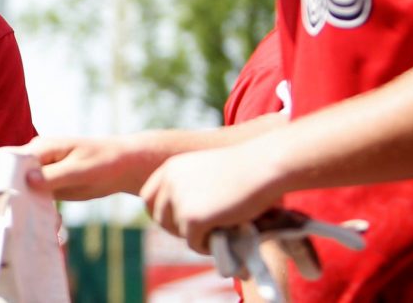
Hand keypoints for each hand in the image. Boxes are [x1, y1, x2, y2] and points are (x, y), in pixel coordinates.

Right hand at [0, 136, 158, 204]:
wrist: (124, 164)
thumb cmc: (105, 162)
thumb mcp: (82, 171)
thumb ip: (54, 176)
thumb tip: (27, 181)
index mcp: (41, 149)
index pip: (3, 158)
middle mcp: (36, 157)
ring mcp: (41, 170)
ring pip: (10, 181)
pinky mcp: (48, 182)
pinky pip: (26, 192)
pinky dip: (17, 204)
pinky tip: (14, 219)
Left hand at [140, 141, 284, 254]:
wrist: (264, 165)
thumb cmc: (246, 168)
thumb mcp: (207, 171)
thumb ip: (190, 187)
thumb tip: (182, 218)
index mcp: (171, 168)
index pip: (148, 198)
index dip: (161, 213)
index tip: (176, 221)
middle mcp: (169, 183)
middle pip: (159, 218)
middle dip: (177, 228)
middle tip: (202, 230)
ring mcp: (179, 201)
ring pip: (178, 232)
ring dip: (196, 236)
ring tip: (218, 231)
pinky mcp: (192, 219)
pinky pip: (193, 243)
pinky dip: (206, 245)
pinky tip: (223, 236)